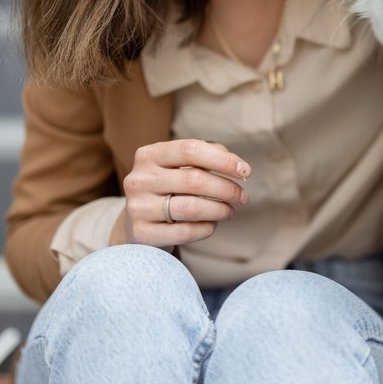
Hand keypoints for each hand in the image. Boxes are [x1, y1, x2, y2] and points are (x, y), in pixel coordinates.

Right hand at [109, 139, 250, 248]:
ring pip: (191, 208)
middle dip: (227, 188)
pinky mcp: (141, 233)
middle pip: (194, 180)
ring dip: (220, 209)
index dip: (222, 160)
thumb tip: (235, 163)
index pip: (190, 150)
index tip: (245, 170)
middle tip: (243, 197)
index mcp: (148, 155)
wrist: (138, 224)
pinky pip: (185, 232)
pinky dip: (206, 228)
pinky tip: (213, 224)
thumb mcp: (178, 167)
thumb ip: (205, 157)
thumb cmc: (167, 190)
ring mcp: (137, 207)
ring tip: (230, 211)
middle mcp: (138, 179)